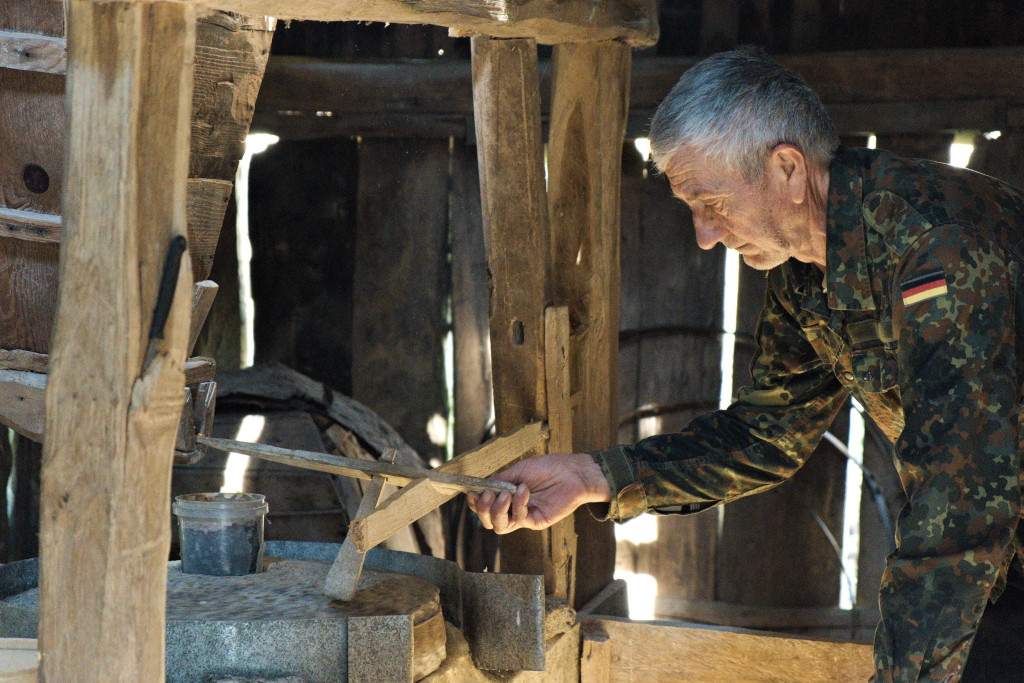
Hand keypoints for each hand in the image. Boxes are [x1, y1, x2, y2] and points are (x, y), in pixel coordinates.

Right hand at [466, 452, 611, 533]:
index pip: (485, 507)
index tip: (471, 492)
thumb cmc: (549, 468)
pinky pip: (520, 519)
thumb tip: (481, 486)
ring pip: (500, 526)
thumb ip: (500, 479)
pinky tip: (524, 490)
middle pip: (489, 521)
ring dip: (498, 510)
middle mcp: (514, 509)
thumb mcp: (519, 470)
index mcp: (507, 496)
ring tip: (506, 493)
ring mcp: (525, 517)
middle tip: (488, 495)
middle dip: (483, 509)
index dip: (475, 503)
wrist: (573, 471)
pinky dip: (518, 504)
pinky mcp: (537, 521)